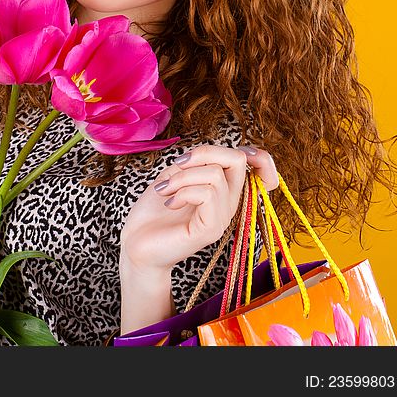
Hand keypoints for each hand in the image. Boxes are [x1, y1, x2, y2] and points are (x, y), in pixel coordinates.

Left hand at [120, 144, 277, 274]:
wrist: (135, 243)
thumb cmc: (152, 211)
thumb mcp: (173, 175)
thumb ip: (195, 162)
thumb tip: (208, 152)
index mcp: (223, 189)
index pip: (260, 167)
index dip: (253, 153)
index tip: (219, 154)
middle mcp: (229, 203)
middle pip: (238, 160)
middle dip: (203, 152)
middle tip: (177, 165)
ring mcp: (222, 218)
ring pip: (215, 175)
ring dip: (182, 177)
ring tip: (165, 190)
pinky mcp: (211, 230)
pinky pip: (207, 194)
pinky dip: (182, 192)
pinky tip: (170, 203)